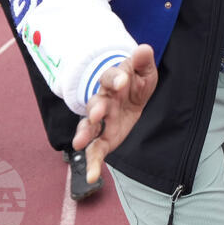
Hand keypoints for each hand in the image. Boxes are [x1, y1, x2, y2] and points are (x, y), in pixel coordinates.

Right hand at [73, 44, 157, 183]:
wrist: (129, 93)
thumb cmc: (135, 80)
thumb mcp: (144, 70)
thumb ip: (142, 61)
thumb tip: (143, 49)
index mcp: (113, 81)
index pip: (111, 77)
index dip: (116, 78)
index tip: (122, 80)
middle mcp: (103, 100)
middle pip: (96, 103)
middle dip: (96, 107)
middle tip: (97, 112)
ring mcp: (101, 120)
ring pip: (89, 127)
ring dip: (85, 133)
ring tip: (80, 143)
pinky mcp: (104, 137)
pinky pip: (96, 150)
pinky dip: (92, 163)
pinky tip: (91, 176)